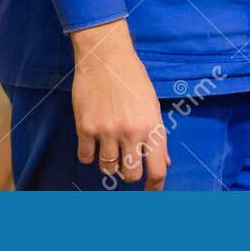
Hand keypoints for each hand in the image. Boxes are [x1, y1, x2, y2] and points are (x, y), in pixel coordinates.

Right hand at [69, 19, 168, 188]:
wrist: (106, 57)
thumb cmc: (133, 78)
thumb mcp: (152, 105)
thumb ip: (157, 135)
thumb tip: (163, 162)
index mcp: (152, 126)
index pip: (157, 169)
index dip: (155, 188)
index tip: (150, 194)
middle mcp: (131, 133)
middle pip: (130, 174)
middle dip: (128, 173)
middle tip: (125, 162)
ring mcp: (107, 131)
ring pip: (107, 168)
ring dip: (108, 163)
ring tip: (109, 148)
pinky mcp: (86, 127)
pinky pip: (86, 157)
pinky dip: (89, 155)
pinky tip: (92, 142)